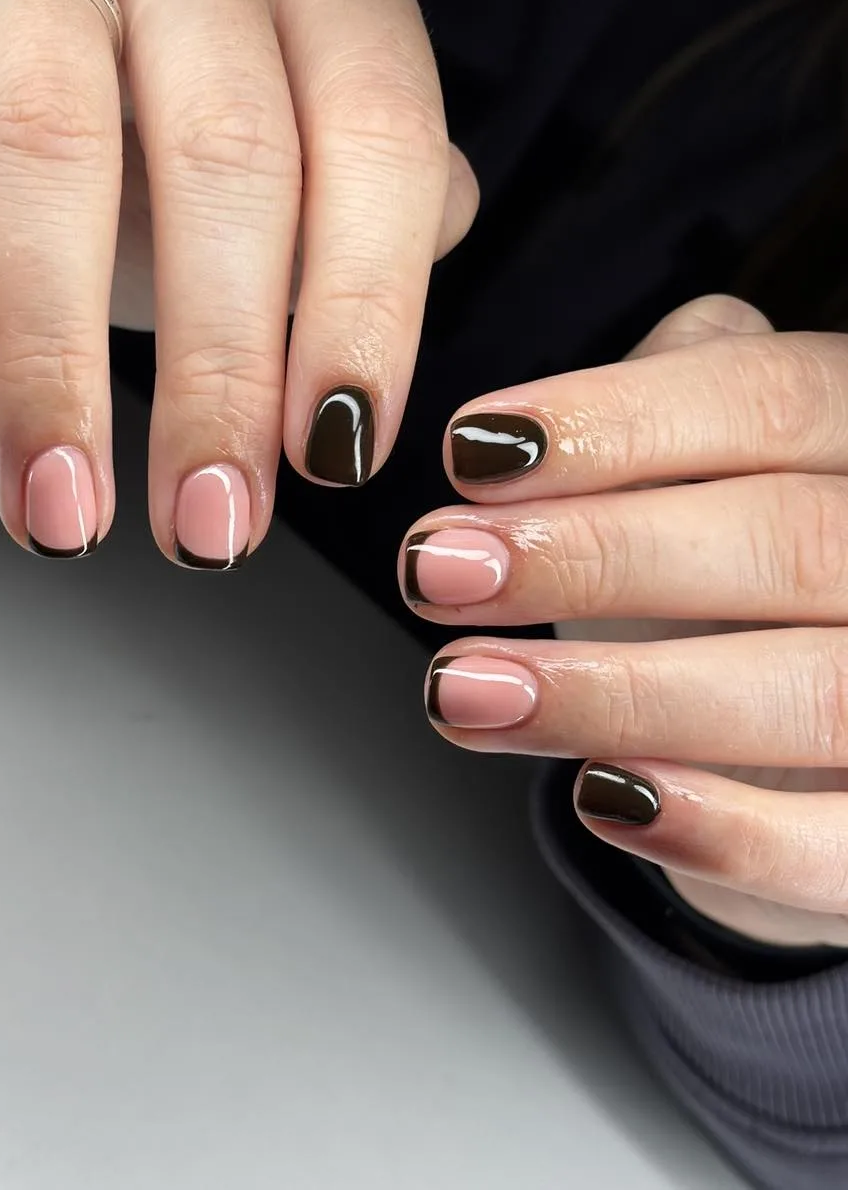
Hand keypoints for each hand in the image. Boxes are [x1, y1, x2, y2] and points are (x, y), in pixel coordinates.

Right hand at [0, 0, 476, 560]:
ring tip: (63, 504)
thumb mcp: (284, 162)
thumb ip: (362, 231)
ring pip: (53, 148)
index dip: (363, 310)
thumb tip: (377, 369)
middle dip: (216, 375)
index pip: (378, 140)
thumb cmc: (145, 118)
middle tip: (207, 523)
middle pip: (225, 155)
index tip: (333, 457)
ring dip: (57, 365)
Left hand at [400, 293, 847, 948]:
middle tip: (438, 570)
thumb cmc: (728, 580)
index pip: (768, 401)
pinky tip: (598, 797)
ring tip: (464, 689)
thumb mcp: (702, 467)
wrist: (790, 738)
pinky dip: (718, 830)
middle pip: (782, 540)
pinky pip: (836, 844)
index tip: (471, 452)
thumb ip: (652, 406)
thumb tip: (518, 433)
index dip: (614, 423)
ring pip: (808, 691)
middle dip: (592, 557)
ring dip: (617, 694)